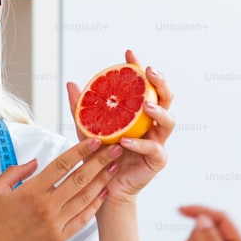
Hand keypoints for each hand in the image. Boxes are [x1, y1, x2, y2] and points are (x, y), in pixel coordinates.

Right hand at [0, 137, 121, 240]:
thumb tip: (36, 162)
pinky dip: (95, 205)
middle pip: (80, 179)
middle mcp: (46, 206)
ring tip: (115, 167)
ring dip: (102, 181)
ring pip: (85, 198)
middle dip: (100, 162)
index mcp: (31, 191)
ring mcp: (55, 224)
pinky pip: (82, 219)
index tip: (95, 140)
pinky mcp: (58, 238)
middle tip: (115, 149)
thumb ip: (16, 171)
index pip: (62, 165)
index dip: (81, 151)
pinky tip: (104, 193)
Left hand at [66, 50, 173, 205]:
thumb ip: (82, 108)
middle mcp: (152, 125)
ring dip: (158, 111)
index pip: (144, 85)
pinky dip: (140, 144)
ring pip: (168, 122)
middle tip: (148, 72)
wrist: (103, 186)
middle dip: (160, 83)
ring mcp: (158, 142)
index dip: (139, 68)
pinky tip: (125, 140)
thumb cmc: (99, 156)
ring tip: (145, 106)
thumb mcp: (87, 128)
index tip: (129, 54)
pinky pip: (153, 149)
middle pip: (166, 98)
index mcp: (139, 114)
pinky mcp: (157, 161)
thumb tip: (72, 84)